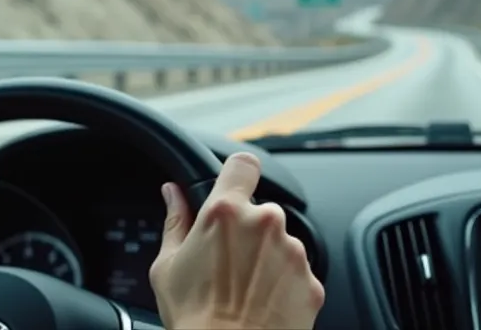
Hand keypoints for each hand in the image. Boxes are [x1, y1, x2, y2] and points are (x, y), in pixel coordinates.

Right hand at [148, 152, 324, 329]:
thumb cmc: (194, 317)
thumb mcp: (168, 266)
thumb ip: (175, 221)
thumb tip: (171, 194)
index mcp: (225, 213)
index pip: (243, 165)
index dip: (238, 173)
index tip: (234, 184)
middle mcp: (265, 225)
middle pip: (261, 212)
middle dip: (248, 231)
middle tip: (228, 261)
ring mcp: (293, 254)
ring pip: (281, 243)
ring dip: (267, 258)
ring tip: (245, 289)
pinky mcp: (312, 282)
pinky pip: (297, 273)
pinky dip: (284, 285)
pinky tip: (262, 304)